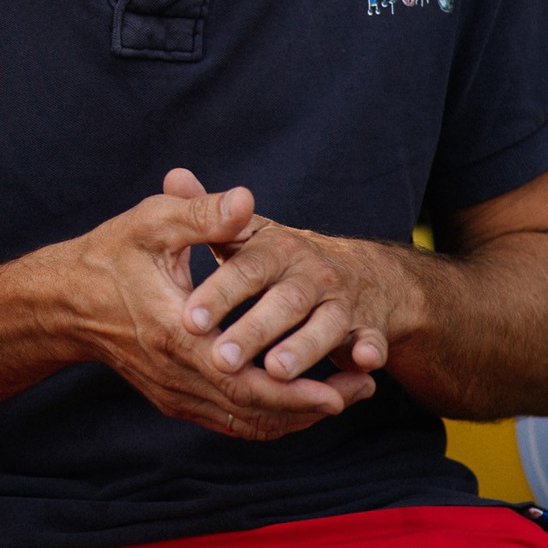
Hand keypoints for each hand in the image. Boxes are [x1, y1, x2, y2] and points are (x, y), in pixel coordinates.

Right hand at [61, 169, 373, 440]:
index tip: (347, 381)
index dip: (300, 388)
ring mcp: (174, 393)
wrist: (63, 301)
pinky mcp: (174, 400)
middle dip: (315, 403)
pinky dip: (271, 418)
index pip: (247, 377)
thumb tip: (246, 201)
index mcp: (174, 333)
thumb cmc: (110, 255)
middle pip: (257, 409)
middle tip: (362, 387)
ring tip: (345, 394)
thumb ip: (202, 214)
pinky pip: (232, 422)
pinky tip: (301, 402)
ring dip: (298, 415)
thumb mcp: (152, 222)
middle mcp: (176, 374)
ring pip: (248, 423)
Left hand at [178, 176, 413, 389]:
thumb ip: (208, 214)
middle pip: (284, 302)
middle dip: (253, 331)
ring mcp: (342, 300)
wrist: (361, 273)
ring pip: (326, 325)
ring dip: (303, 349)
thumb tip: (174, 175)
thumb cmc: (281, 258)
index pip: (245, 270)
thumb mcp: (249, 233)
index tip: (188, 320)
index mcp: (276, 248)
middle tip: (220, 360)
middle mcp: (312, 272)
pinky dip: (370, 351)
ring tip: (274, 371)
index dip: (218, 294)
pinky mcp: (368, 327)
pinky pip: (372, 340)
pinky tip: (363, 366)